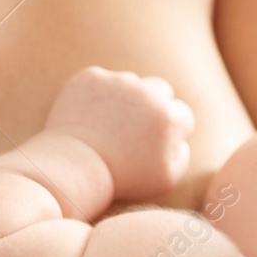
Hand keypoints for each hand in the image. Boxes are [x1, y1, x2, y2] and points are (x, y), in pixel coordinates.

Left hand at [46, 67, 194, 201]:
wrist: (73, 168)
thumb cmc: (121, 178)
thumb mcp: (166, 180)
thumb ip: (183, 156)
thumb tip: (181, 139)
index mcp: (169, 117)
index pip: (183, 115)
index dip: (171, 131)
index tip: (155, 143)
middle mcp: (147, 91)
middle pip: (161, 90)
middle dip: (154, 106)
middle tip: (135, 129)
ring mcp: (117, 81)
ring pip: (130, 83)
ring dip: (125, 99)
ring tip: (109, 126)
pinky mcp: (90, 77)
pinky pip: (101, 81)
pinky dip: (97, 96)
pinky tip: (90, 118)